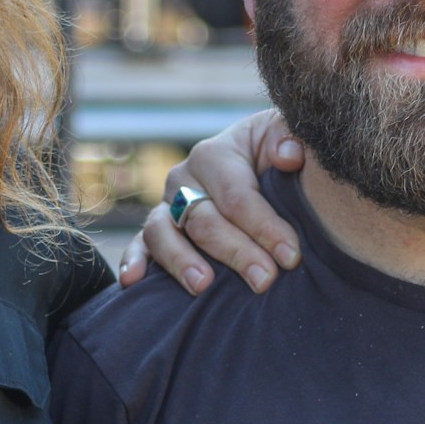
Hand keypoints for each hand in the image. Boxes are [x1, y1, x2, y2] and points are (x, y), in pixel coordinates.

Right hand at [119, 110, 305, 294]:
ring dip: (181, 261)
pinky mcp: (155, 231)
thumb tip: (288, 156)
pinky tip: (133, 281)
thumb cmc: (272, 153)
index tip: (291, 256)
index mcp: (214, 155)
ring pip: (163, 234)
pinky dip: (133, 261)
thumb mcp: (282, 137)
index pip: (237, 196)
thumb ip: (289, 138)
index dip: (265, 226)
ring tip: (203, 286)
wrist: (251, 163)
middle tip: (264, 280)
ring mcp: (166, 206)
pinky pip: (138, 245)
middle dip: (237, 252)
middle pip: (204, 220)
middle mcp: (183, 179)